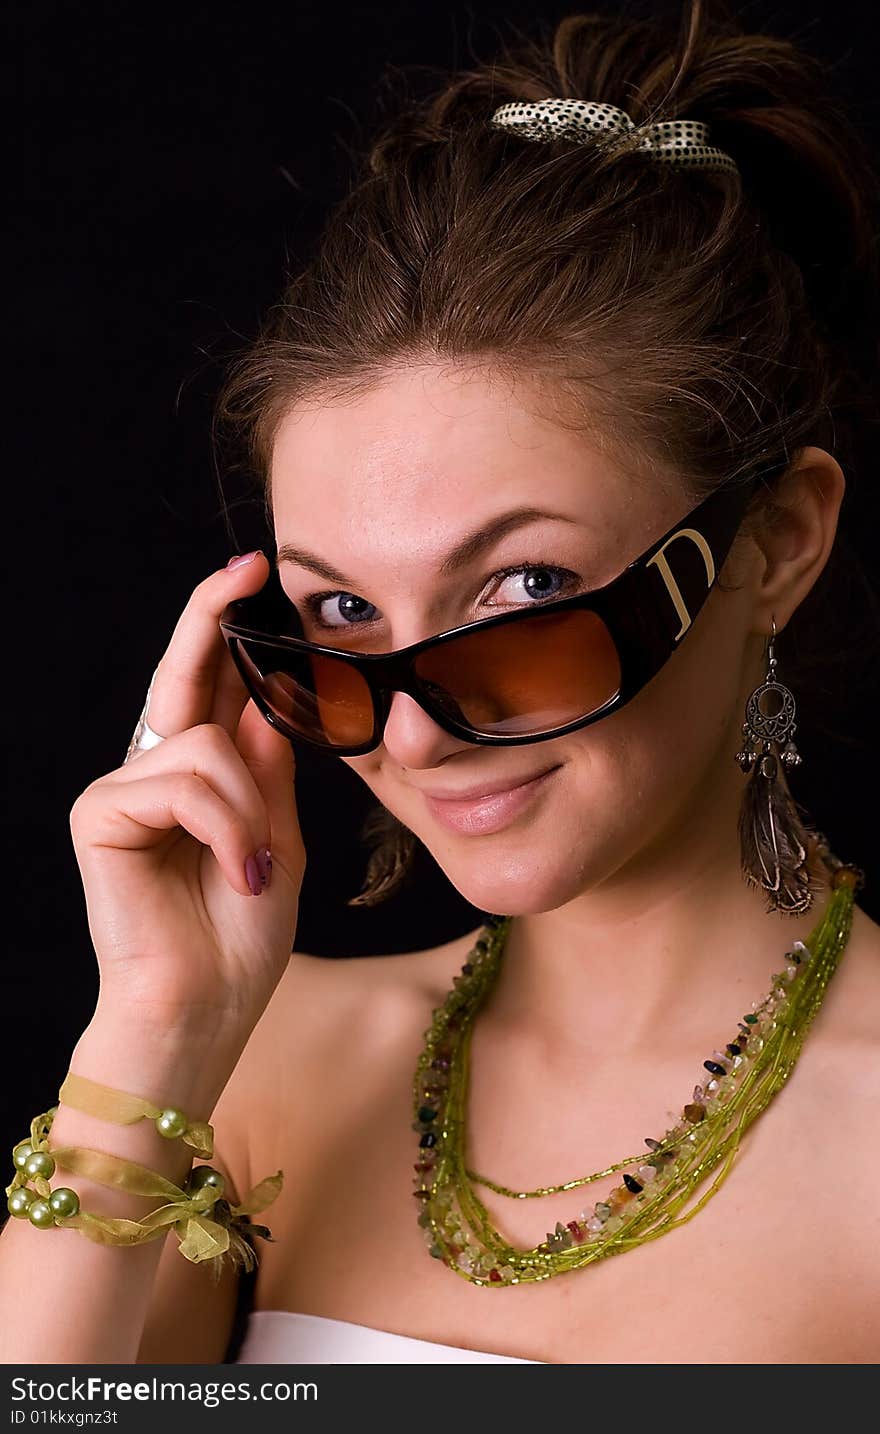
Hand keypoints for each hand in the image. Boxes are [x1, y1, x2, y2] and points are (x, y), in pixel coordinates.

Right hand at [69, 552, 304, 1036]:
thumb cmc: (241, 937)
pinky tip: (234, 870)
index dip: (226, 628)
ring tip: (255, 866)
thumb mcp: (278, 838)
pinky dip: (225, 825)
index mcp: (200, 778)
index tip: (253, 573)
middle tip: (248, 565)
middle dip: (213, 616)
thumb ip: (268, 770)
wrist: (207, 1009)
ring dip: (251, 808)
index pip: (210, 687)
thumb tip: (262, 695)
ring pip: (208, 745)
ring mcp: (124, 788)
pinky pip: (184, 780)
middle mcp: (156, 772)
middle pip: (183, 675)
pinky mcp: (101, 810)